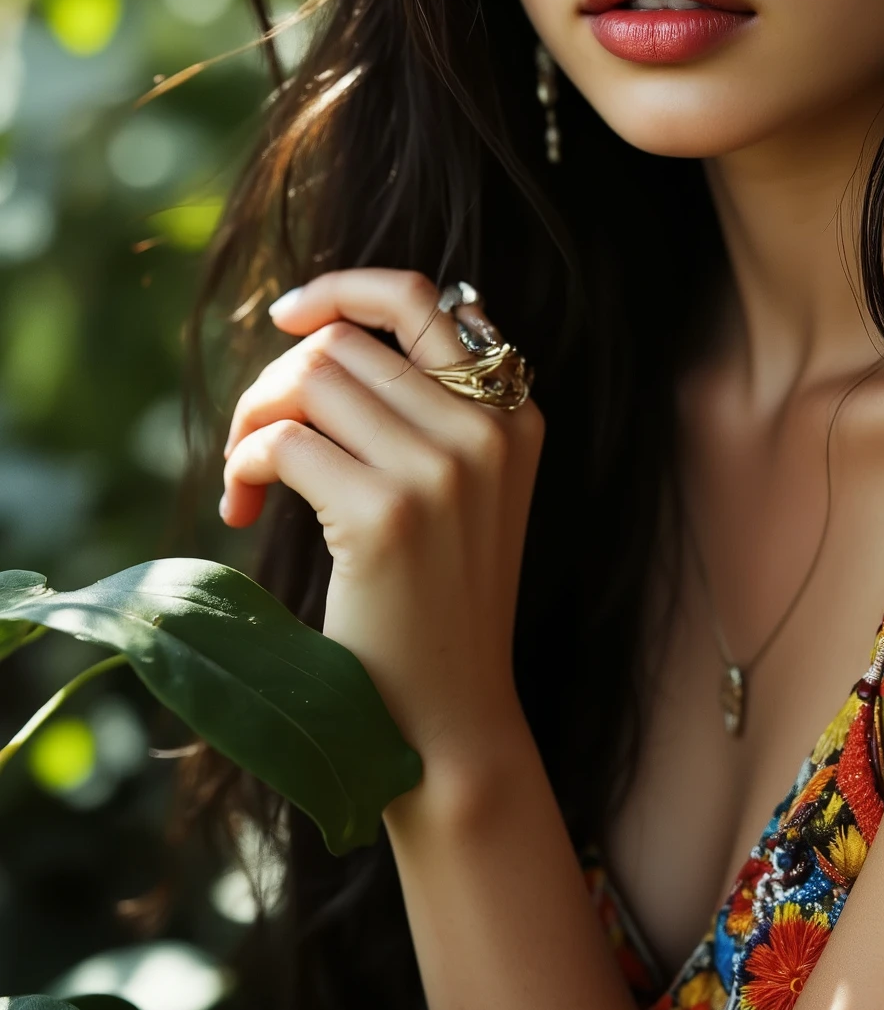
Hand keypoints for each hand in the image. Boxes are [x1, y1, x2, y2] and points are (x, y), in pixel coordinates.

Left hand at [220, 269, 543, 780]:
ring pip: (309, 382)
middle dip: (276, 380)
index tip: (288, 315)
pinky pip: (283, 443)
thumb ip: (424, 412)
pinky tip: (245, 508)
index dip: (343, 289)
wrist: (447, 720)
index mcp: (513, 415)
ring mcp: (441, 471)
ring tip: (246, 478)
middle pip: (343, 344)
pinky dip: (246, 464)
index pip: (422, 299)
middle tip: (252, 444)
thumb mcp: (462, 494)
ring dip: (253, 421)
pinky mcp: (386, 517)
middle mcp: (485, 431)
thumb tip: (326, 332)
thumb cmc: (435, 608)